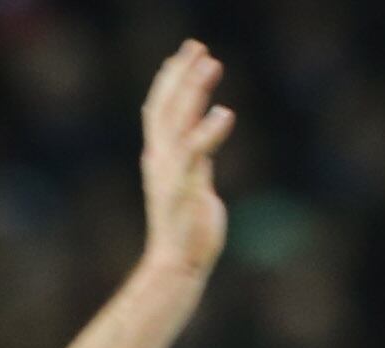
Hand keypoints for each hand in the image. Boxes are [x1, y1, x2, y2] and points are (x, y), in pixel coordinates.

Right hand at [138, 41, 236, 280]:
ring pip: (178, 120)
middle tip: (199, 47)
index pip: (159, 108)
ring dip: (194, 90)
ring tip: (212, 64)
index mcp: (159, 156)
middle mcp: (160, 158)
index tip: (183, 55)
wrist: (178, 264)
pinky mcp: (185, 188)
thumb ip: (196, 160)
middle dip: (181, 74)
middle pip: (166, 105)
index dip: (170, 80)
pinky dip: (209, 131)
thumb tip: (204, 142)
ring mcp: (170, 172)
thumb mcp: (192, 185)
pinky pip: (196, 152)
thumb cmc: (188, 230)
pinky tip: (225, 113)